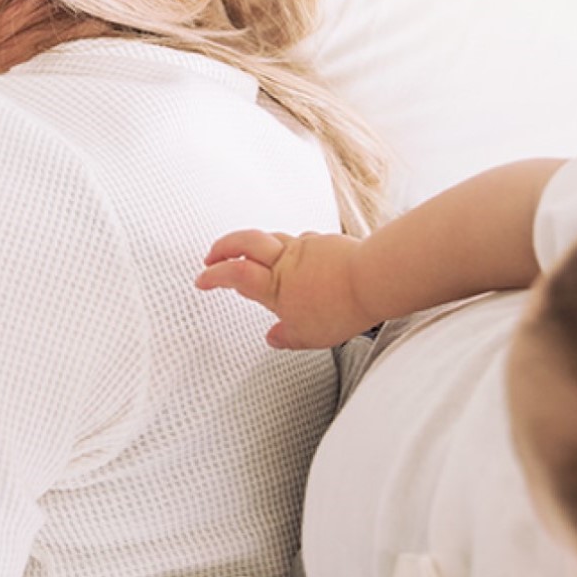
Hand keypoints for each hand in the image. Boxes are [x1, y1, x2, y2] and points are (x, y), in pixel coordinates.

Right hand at [196, 230, 373, 347]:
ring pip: (271, 238)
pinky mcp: (323, 242)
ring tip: (252, 256)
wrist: (373, 279)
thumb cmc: (342, 307)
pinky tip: (296, 258)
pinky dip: (289, 247)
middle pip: (244, 242)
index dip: (213, 275)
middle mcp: (285, 261)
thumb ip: (287, 337)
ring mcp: (304, 247)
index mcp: (274, 285)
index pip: (233, 274)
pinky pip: (299, 241)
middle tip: (213, 256)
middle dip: (223, 246)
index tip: (202, 280)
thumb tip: (273, 338)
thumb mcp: (309, 336)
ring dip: (254, 244)